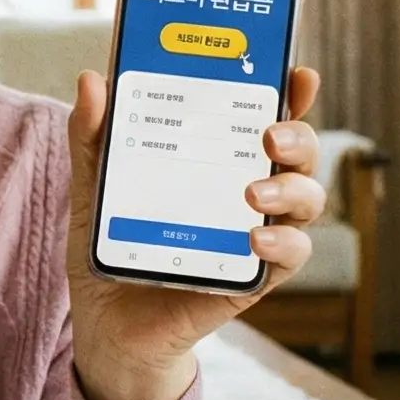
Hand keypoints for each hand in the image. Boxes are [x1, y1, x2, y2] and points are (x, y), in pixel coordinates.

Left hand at [65, 66, 327, 399]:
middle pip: (298, 153)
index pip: (265, 115)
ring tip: (253, 191)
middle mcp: (248, 188)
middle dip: (298, 136)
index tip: (296, 74)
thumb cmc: (112, 245)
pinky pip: (290, 257)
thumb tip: (92, 80)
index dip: (290, 92)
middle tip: (270, 133)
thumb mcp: (94, 187)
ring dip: (292, 189)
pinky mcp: (254, 278)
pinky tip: (256, 238)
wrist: (107, 325)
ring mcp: (256, 232)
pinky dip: (283, 244)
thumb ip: (93, 137)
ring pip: (307, 200)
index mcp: (219, 157)